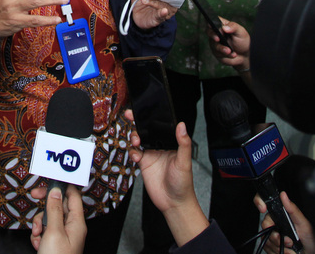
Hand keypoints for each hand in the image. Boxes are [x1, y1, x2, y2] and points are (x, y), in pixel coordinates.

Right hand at [29, 185, 85, 253]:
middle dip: (44, 206)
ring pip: (48, 218)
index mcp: (77, 223)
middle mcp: (71, 227)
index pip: (73, 196)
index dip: (62, 187)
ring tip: (37, 233)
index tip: (50, 182)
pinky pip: (45, 230)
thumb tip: (55, 192)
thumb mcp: (54, 232)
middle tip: (35, 195)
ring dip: (39, 224)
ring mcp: (63, 234)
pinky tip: (38, 243)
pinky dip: (38, 235)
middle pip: (58, 206)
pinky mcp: (55, 241)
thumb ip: (54, 210)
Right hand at [126, 110, 208, 246]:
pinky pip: (135, 153)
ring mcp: (151, 154)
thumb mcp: (184, 162)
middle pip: (147, 130)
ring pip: (138, 139)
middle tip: (130, 115)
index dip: (153, 118)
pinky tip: (137, 157)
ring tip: (136, 141)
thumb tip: (182, 126)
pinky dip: (133, 152)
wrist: (173, 203)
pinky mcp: (144, 163)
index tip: (145, 110)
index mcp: (172, 144)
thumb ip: (183, 144)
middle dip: (138, 122)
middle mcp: (160, 147)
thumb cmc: (184, 184)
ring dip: (134, 137)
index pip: (161, 127)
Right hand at [207, 18, 250, 72]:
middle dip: (213, 36)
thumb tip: (224, 27)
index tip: (211, 25)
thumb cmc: (242, 40)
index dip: (209, 22)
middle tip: (218, 39)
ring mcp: (215, 43)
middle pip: (209, 32)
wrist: (245, 54)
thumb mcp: (241, 32)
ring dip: (222, 48)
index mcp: (222, 25)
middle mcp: (216, 33)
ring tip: (230, 51)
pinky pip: (218, 53)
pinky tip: (233, 54)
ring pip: (214, 45)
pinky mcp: (216, 52)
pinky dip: (226, 54)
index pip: (213, 21)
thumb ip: (233, 27)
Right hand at [256, 192, 314, 253]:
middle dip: (276, 235)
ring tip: (290, 247)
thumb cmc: (310, 241)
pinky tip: (286, 251)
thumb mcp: (304, 224)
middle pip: (264, 224)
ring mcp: (272, 235)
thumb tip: (284, 195)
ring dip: (279, 245)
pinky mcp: (270, 246)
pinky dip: (276, 251)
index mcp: (282, 216)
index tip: (262, 208)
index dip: (260, 202)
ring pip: (265, 238)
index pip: (267, 204)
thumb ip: (293, 210)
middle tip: (288, 240)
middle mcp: (276, 224)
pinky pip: (266, 248)